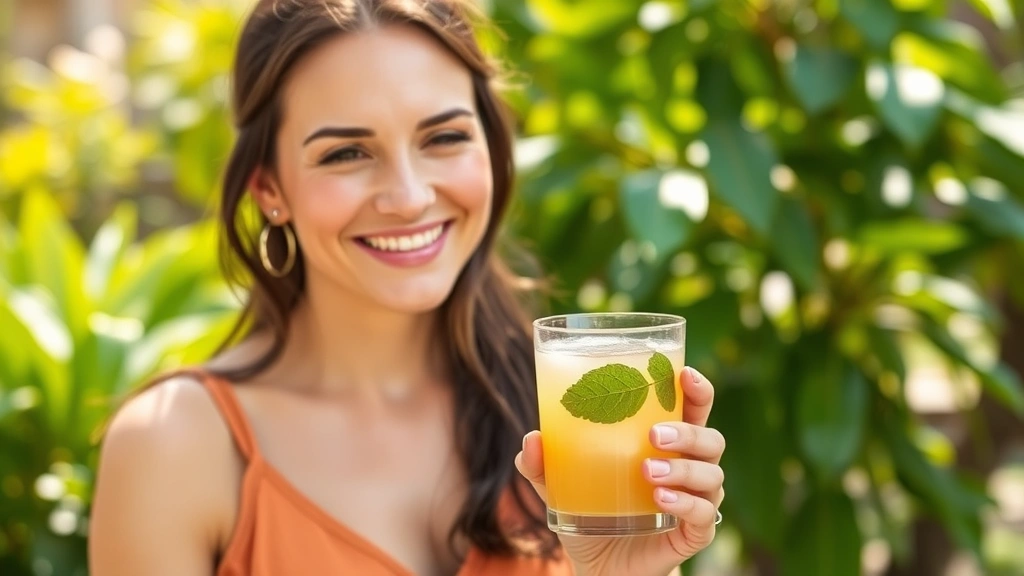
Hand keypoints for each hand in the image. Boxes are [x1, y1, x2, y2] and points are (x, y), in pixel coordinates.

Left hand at [515, 367, 725, 575]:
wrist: (598, 566)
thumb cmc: (590, 512)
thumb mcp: (559, 485)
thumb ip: (543, 463)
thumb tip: (532, 440)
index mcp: (667, 443)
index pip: (694, 409)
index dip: (698, 390)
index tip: (686, 375)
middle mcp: (689, 467)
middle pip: (711, 439)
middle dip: (688, 432)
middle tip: (653, 435)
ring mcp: (696, 500)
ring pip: (711, 475)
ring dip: (682, 469)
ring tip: (647, 471)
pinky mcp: (694, 533)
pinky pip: (705, 514)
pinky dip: (687, 503)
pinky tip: (662, 500)